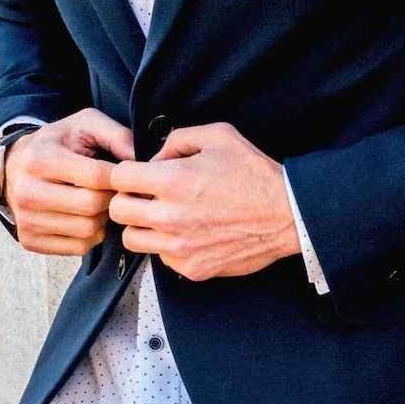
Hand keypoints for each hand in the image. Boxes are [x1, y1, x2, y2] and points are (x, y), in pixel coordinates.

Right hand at [5, 108, 134, 256]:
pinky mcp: (30, 240)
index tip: (122, 174)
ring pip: (87, 230)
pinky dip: (90, 234)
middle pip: (92, 207)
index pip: (96, 177)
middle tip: (110, 189)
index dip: (118, 177)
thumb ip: (116, 135)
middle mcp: (28, 192)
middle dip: (110, 198)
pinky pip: (78, 247)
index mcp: (42, 159)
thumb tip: (139, 159)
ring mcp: (27, 220)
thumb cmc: (57, 143)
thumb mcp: (84, 124)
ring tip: (96, 201)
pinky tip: (84, 216)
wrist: (15, 165)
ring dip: (101, 217)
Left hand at [108, 122, 300, 280]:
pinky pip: (160, 258)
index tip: (138, 174)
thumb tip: (156, 157)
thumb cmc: (254, 174)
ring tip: (162, 215)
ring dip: (142, 225)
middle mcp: (170, 216)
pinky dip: (167, 246)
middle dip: (128, 198)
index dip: (126, 172)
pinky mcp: (191, 268)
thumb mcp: (217, 135)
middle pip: (117, 210)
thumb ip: (178, 139)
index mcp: (172, 180)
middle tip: (146, 195)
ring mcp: (179, 246)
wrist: (286, 214)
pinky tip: (186, 232)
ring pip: (132, 239)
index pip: (118, 178)